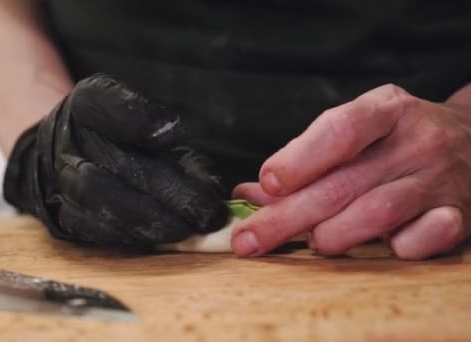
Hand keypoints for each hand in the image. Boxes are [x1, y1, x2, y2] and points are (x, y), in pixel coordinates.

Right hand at [3, 74, 227, 247]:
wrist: (66, 157)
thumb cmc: (122, 141)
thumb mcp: (150, 130)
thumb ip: (176, 151)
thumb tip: (209, 189)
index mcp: (88, 104)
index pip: (106, 105)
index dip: (140, 119)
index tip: (176, 134)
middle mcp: (68, 138)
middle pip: (114, 162)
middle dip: (168, 190)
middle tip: (207, 212)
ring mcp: (61, 178)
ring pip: (99, 197)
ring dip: (149, 219)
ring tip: (187, 230)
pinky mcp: (62, 214)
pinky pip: (93, 228)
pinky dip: (130, 236)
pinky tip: (161, 240)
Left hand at [232, 84, 470, 259]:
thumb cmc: (398, 140)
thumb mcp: (358, 133)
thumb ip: (306, 158)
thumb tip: (249, 192)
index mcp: (387, 109)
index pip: (339, 130)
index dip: (298, 159)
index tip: (266, 184)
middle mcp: (417, 140)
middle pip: (342, 183)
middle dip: (286, 217)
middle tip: (248, 240)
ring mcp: (440, 178)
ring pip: (376, 213)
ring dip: (332, 235)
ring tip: (313, 241)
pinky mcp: (458, 215)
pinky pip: (419, 240)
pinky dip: (390, 248)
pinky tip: (377, 245)